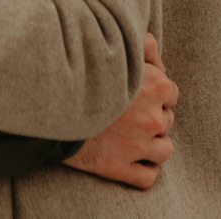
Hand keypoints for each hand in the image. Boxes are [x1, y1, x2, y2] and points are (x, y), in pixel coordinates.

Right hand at [64, 33, 175, 189]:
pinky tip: (133, 158)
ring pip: (165, 149)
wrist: (49, 100)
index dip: (155, 91)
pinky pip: (148, 176)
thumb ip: (143, 44)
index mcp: (155, 86)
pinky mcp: (120, 168)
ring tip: (134, 136)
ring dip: (153, 144)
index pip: (171, 93)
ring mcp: (137, 146)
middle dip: (152, 115)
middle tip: (129, 111)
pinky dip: (145, 169)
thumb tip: (156, 52)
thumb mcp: (115, 46)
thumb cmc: (82, 69)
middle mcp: (152, 118)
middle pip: (167, 120)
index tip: (138, 92)